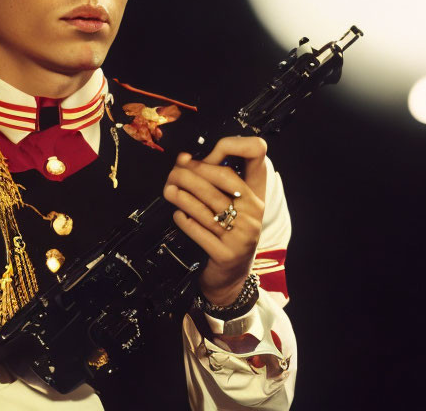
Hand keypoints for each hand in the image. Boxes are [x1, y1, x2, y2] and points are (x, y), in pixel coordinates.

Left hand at [163, 136, 266, 305]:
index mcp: (257, 196)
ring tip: (169, 189)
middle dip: (193, 172)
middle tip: (174, 171)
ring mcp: (241, 235)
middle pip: (223, 179)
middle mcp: (253, 214)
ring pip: (208, 206)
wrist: (231, 279)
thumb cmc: (228, 235)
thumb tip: (184, 159)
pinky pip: (200, 232)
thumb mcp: (233, 208)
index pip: (256, 159)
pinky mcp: (225, 254)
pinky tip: (177, 215)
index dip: (235, 146)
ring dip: (183, 195)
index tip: (210, 150)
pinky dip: (186, 221)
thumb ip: (216, 184)